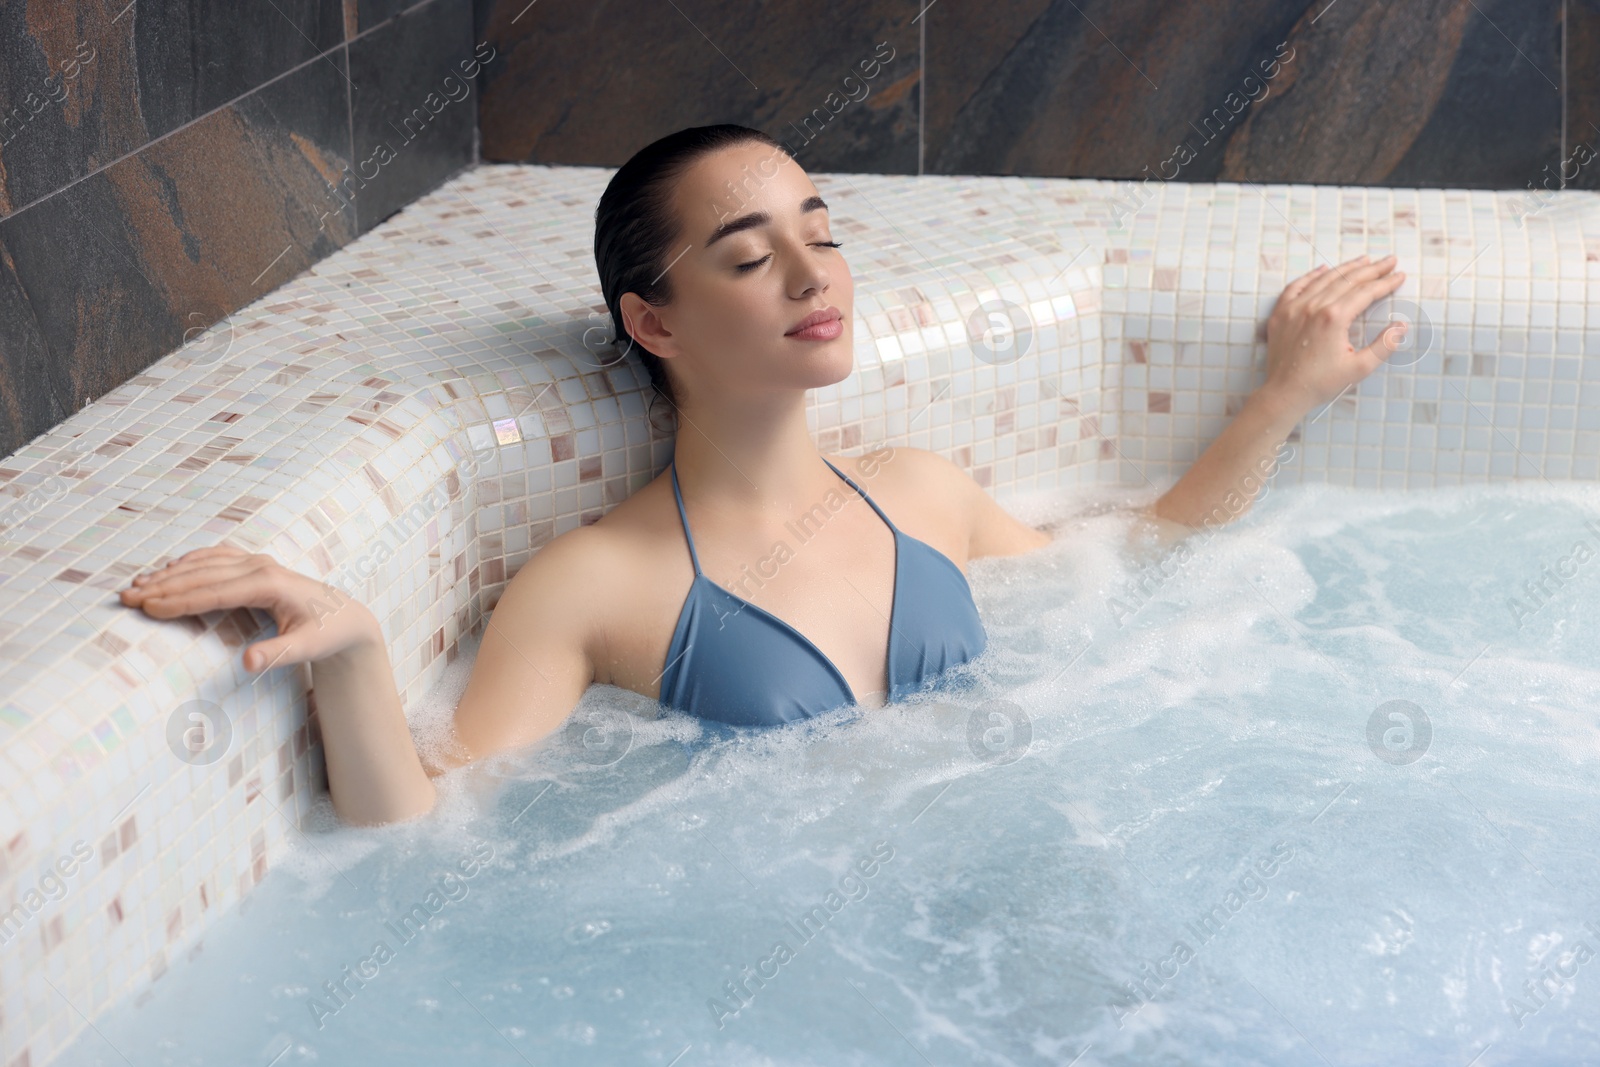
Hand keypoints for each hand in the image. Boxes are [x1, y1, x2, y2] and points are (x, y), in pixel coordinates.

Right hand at [119, 544, 378, 671]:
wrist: (345, 617)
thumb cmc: (325, 634)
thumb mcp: (306, 648)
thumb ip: (277, 654)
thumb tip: (247, 664)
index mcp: (268, 584)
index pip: (213, 592)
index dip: (178, 600)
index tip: (147, 607)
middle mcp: (261, 566)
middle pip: (202, 574)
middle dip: (163, 585)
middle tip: (126, 597)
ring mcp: (258, 562)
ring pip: (205, 563)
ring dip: (169, 573)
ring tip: (137, 585)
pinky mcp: (256, 564)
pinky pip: (215, 558)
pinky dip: (189, 563)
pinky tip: (168, 570)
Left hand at [1259, 253, 1407, 414]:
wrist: (1284, 393)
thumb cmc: (1321, 383)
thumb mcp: (1360, 368)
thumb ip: (1384, 345)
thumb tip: (1401, 325)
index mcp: (1334, 318)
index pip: (1366, 292)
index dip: (1386, 282)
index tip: (1400, 275)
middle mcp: (1313, 307)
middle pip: (1348, 280)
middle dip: (1372, 269)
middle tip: (1390, 260)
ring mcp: (1294, 308)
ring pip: (1324, 279)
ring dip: (1347, 268)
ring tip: (1365, 260)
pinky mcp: (1280, 314)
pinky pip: (1296, 286)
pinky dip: (1311, 276)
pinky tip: (1324, 268)